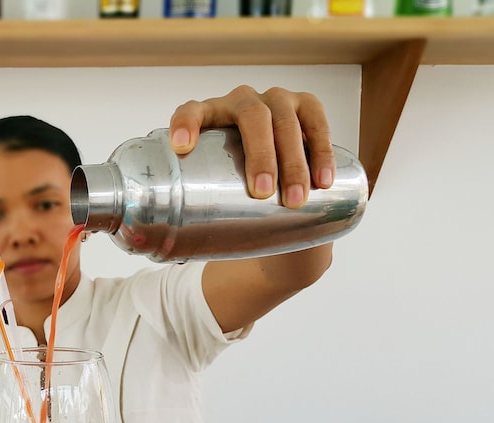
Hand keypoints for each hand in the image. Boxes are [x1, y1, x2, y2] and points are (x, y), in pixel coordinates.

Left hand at [168, 85, 335, 209]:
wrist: (276, 180)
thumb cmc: (233, 185)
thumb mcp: (211, 188)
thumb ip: (191, 208)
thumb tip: (169, 251)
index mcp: (208, 116)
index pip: (190, 111)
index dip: (185, 123)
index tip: (181, 147)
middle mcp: (240, 102)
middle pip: (251, 117)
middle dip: (259, 154)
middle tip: (262, 192)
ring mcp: (275, 100)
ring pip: (285, 121)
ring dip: (293, 160)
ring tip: (295, 199)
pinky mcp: (306, 106)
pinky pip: (316, 121)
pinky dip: (322, 151)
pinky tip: (324, 179)